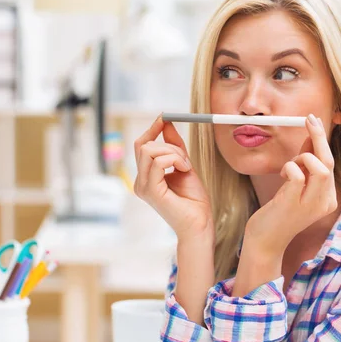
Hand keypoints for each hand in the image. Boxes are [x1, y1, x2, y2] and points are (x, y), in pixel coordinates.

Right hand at [133, 114, 212, 239]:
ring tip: (185, 166)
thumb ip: (174, 146)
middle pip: (144, 146)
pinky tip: (185, 170)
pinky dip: (175, 160)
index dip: (152, 129)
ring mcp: (142, 187)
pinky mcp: (150, 191)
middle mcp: (140, 182)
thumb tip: (166, 123)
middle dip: (168, 144)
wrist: (200, 224)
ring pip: (150, 151)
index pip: (141, 146)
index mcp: (145, 177)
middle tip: (184, 158)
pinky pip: (158, 162)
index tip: (164, 117)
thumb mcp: (184, 165)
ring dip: (173, 153)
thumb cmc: (194, 200)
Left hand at [244, 114, 337, 257]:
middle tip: (308, 119)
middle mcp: (324, 202)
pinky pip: (298, 176)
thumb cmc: (277, 213)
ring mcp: (310, 205)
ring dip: (303, 157)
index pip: (329, 163)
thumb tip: (309, 139)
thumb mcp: (293, 186)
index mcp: (326, 197)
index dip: (321, 140)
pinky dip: (290, 167)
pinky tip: (282, 175)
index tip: (312, 121)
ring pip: (321, 168)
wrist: (265, 241)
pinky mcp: (293, 206)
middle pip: (328, 162)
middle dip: (318, 137)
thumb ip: (302, 166)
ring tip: (288, 166)